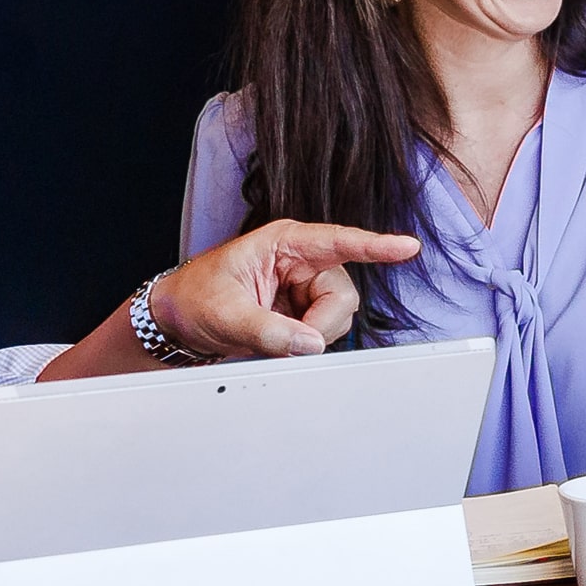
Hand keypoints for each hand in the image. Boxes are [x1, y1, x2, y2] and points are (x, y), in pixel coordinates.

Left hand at [151, 219, 422, 357]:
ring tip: (272, 336)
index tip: (407, 247)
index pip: (338, 241)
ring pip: (337, 318)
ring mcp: (305, 287)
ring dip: (312, 336)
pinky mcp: (304, 311)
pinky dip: (306, 345)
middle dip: (321, 325)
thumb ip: (267, 330)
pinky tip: (280, 341)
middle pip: (342, 295)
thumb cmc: (195, 298)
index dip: (375, 245)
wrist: (178, 318)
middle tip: (287, 341)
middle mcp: (301, 261)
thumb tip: (309, 344)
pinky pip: (324, 332)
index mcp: (284, 243)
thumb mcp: (226, 314)